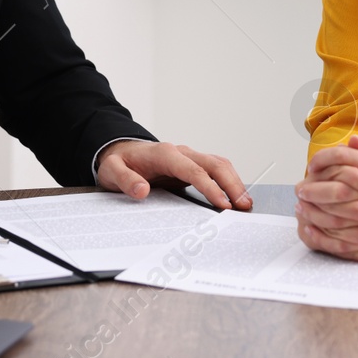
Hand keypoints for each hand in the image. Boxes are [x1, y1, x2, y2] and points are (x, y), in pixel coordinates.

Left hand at [96, 141, 253, 210]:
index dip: (210, 187)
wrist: (120, 151)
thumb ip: (125, 180)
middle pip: (214, 164)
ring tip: (246, 204)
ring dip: (234, 182)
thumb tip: (143, 190)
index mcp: (164, 154)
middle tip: (244, 205)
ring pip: (219, 164)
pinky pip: (215, 170)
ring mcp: (189, 158)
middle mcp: (181, 152)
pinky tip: (236, 197)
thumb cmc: (118, 162)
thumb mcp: (111, 172)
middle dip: (232, 184)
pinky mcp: (192, 165)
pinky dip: (229, 181)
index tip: (223, 204)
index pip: (193, 170)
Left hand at [295, 134, 357, 260]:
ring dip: (316, 212)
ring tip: (302, 209)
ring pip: (340, 213)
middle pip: (338, 187)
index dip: (324, 159)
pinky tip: (313, 227)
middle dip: (314, 189)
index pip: (345, 157)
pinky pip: (348, 235)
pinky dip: (327, 232)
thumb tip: (351, 139)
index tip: (311, 166)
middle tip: (299, 191)